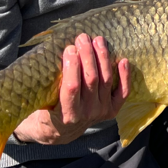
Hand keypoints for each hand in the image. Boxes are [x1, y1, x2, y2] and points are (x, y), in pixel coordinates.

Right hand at [13, 34, 130, 144]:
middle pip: (91, 80)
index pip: (72, 87)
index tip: (69, 48)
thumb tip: (56, 51)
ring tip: (98, 40)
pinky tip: (123, 60)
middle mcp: (87, 113)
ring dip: (103, 58)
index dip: (72, 66)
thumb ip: (50, 83)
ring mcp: (102, 112)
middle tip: (83, 38)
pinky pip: (123, 92)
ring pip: (106, 81)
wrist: (62, 129)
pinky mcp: (113, 110)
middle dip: (87, 56)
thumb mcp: (43, 100)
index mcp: (67, 113)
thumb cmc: (48, 108)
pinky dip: (124, 76)